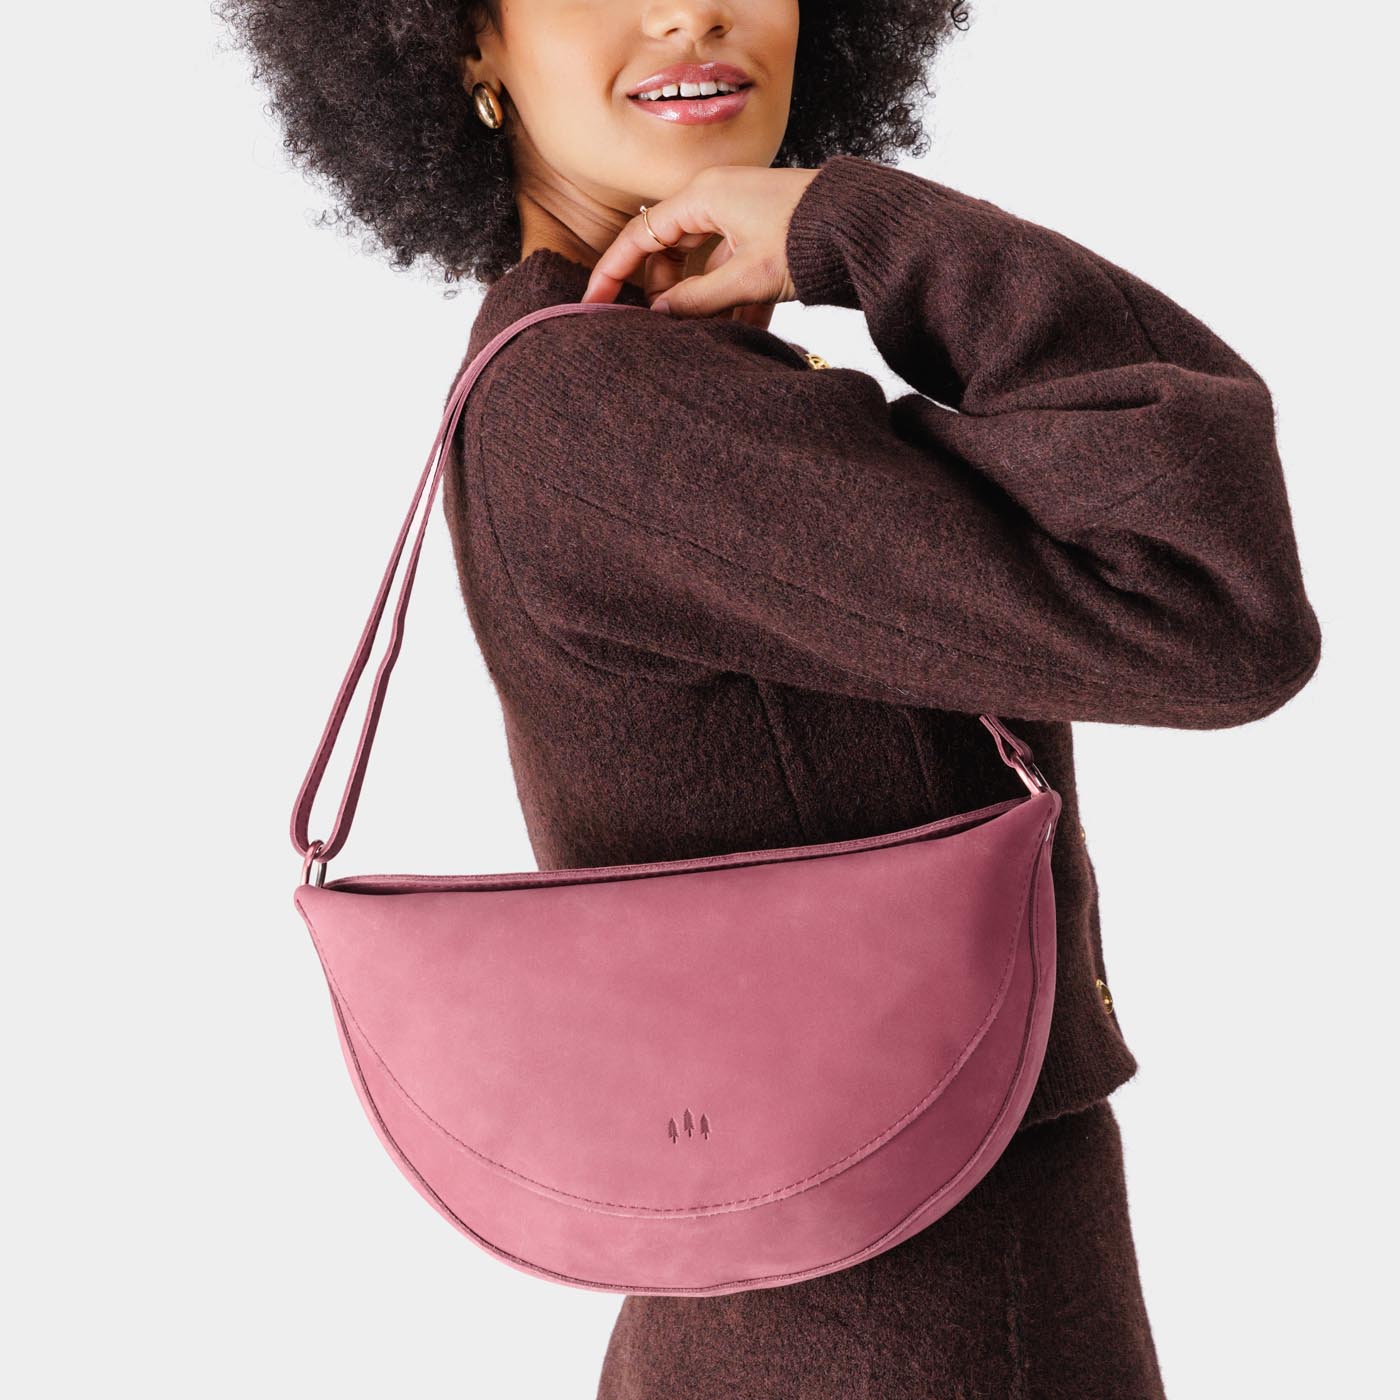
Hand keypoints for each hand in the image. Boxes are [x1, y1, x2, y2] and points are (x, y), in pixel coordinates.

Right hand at [581, 164, 819, 324]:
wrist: (866, 226)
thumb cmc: (809, 238)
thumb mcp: (748, 277)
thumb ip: (697, 300)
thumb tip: (660, 316)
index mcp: (703, 196)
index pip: (639, 236)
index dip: (612, 273)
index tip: (592, 306)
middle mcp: (717, 199)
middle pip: (668, 250)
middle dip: (666, 294)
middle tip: (668, 328)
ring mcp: (741, 215)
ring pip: (703, 266)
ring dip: (705, 304)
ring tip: (713, 336)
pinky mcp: (763, 233)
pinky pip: (733, 269)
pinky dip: (734, 300)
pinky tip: (745, 329)